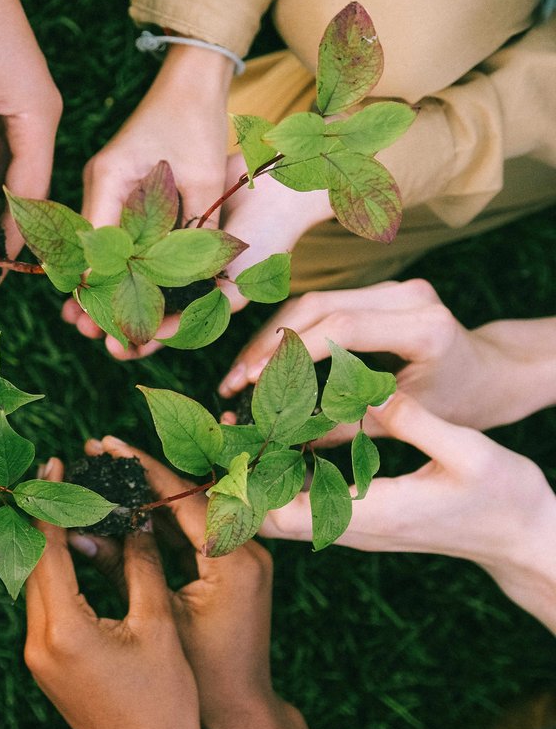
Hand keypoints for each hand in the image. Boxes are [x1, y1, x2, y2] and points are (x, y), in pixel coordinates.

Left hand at [24, 459, 200, 728]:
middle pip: (31, 560)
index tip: (56, 464)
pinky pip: (40, 602)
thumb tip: (138, 516)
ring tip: (61, 500)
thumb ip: (142, 566)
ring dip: (45, 541)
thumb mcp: (158, 626)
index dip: (51, 502)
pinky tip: (66, 547)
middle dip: (42, 514)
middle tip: (55, 474)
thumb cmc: (163, 701)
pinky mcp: (43, 662)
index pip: (47, 548)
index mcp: (64, 628)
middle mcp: (38, 639)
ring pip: (33, 580)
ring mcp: (36, 653)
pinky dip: (52, 569)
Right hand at [62, 44, 232, 346]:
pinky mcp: (115, 188)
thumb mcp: (204, 180)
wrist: (191, 81)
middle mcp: (98, 184)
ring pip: (94, 244)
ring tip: (88, 319)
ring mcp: (103, 185)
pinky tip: (110, 287)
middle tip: (86, 330)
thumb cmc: (198, 121)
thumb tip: (200, 280)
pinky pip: (109, 231)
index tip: (97, 319)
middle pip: (86, 249)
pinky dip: (110, 259)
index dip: (96, 285)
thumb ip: (197, 228)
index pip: (95, 243)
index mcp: (110, 179)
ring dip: (96, 279)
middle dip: (87, 291)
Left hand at [66, 154, 332, 359]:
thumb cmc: (269, 239)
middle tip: (79, 326)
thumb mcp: (237, 284)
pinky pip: (126, 246)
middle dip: (105, 319)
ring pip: (124, 281)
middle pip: (134, 309)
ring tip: (71, 304)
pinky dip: (105, 256)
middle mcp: (179, 284)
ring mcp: (168, 256)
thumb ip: (199, 313)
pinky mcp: (160, 228)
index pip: (159, 331)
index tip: (110, 345)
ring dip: (99, 292)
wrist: (279, 187)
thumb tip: (155, 336)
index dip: (133, 341)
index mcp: (197, 305)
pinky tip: (85, 261)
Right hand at [71, 438, 307, 728]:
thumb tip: (76, 535)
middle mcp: (247, 549)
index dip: (142, 469)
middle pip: (189, 494)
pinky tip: (129, 505)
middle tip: (101, 447)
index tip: (107, 445)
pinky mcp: (236, 567)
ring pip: (192, 509)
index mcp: (234, 559)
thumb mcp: (157, 615)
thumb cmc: (204, 675)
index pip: (184, 498)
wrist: (243, 709)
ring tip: (108, 469)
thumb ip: (120, 569)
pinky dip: (163, 519)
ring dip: (151, 491)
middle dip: (143, 471)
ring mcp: (245, 556)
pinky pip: (197, 530)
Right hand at [218, 279, 555, 438]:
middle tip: (233, 381)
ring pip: (312, 301)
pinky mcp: (380, 289)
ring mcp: (394, 287)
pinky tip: (263, 360)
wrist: (494, 373)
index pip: (340, 326)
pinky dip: (288, 331)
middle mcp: (409, 296)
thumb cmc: (458, 404)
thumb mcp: (405, 420)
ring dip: (271, 337)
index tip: (252, 382)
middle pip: (318, 305)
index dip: (290, 351)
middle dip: (269, 344)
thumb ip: (347, 426)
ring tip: (240, 374)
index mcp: (423, 327)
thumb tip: (285, 441)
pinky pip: (322, 304)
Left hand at [261, 393, 555, 631]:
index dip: (251, 478)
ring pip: (285, 513)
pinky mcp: (363, 520)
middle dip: (243, 474)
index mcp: (374, 514)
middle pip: (271, 517)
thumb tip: (369, 389)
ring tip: (247, 423)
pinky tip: (285, 436)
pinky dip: (287, 475)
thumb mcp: (469, 453)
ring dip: (262, 473)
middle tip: (232, 421)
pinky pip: (308, 505)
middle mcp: (355, 528)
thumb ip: (417, 423)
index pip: (285, 512)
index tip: (237, 432)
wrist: (525, 539)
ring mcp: (357, 527)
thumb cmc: (506, 497)